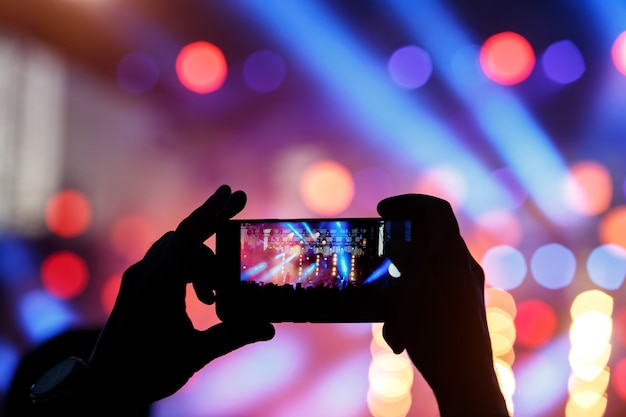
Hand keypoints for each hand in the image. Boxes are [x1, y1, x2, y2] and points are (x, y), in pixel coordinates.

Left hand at [88, 185, 274, 405]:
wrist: (103, 388)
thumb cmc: (146, 372)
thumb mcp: (194, 354)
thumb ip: (232, 336)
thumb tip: (269, 329)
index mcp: (160, 284)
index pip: (191, 235)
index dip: (215, 212)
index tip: (235, 193)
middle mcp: (145, 273)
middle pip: (185, 236)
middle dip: (213, 221)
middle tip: (239, 205)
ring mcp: (137, 278)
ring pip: (175, 249)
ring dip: (202, 261)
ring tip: (216, 297)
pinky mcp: (134, 287)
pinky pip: (164, 262)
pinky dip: (187, 269)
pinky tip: (201, 296)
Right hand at [377, 194, 508, 416]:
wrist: (464, 376)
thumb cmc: (434, 331)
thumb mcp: (409, 288)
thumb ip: (405, 259)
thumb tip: (398, 246)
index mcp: (451, 252)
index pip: (435, 208)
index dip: (407, 202)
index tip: (383, 212)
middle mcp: (463, 265)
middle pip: (432, 235)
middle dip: (402, 238)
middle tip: (381, 247)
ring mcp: (465, 286)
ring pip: (429, 264)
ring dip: (404, 271)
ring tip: (385, 291)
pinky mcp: (462, 307)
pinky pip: (434, 288)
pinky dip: (413, 295)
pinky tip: (397, 326)